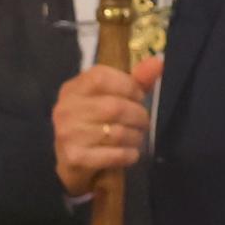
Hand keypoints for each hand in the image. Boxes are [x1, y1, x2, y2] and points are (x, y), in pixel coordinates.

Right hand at [52, 62, 163, 194]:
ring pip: (116, 132)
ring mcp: (68, 134)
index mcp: (72, 89)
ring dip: (135, 137)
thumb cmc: (95, 125)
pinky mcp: (75, 158)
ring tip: (137, 138)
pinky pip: (113, 155)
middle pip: (113, 107)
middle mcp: (66, 109)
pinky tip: (130, 154)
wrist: (72, 163)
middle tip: (143, 122)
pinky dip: (129, 155)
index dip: (128, 86)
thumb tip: (159, 61)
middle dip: (138, 115)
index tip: (138, 97)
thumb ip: (134, 81)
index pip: (100, 77)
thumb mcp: (110, 98)